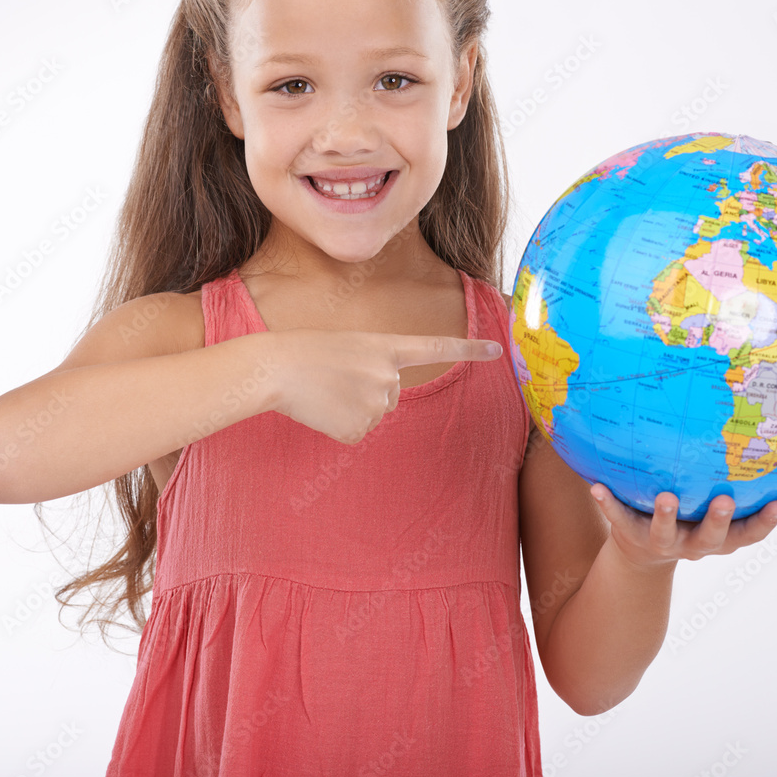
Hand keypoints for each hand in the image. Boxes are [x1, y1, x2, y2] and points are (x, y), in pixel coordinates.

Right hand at [269, 328, 501, 443]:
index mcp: (387, 346)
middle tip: (334, 376)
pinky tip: (323, 409)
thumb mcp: (350, 346)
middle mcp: (390, 375)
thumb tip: (383, 401)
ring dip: (350, 406)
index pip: (438, 347)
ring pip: (374, 412)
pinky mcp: (361, 428)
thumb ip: (376, 367)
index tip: (500, 349)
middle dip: (366, 388)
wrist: (276, 368)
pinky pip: (357, 431)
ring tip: (325, 390)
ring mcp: (377, 403)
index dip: (470, 350)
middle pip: (390, 392)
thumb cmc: (306, 352)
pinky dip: (340, 424)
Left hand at [589, 484, 776, 569]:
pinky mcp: (629, 533)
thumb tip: (760, 440)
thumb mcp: (710, 510)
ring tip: (666, 497)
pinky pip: (618, 517)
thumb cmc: (688, 519)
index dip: (766, 523)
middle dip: (719, 521)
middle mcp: (693, 544)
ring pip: (665, 533)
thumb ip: (731, 485)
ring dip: (666, 516)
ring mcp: (661, 541)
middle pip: (711, 538)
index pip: (749, 534)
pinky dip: (608, 502)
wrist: (642, 553)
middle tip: (726, 501)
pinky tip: (597, 486)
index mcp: (718, 538)